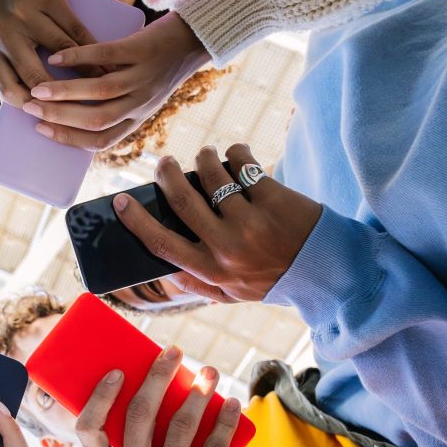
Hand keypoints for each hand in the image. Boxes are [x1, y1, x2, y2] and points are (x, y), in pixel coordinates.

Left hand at [0, 0, 98, 107]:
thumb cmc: (13, 12)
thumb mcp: (4, 39)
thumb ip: (16, 66)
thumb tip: (43, 105)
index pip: (9, 90)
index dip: (32, 107)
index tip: (54, 118)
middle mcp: (6, 35)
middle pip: (35, 77)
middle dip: (62, 97)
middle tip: (83, 109)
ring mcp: (28, 16)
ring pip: (62, 52)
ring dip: (85, 72)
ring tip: (103, 86)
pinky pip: (76, 30)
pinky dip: (92, 48)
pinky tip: (105, 61)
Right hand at [23, 12, 209, 150]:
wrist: (193, 37)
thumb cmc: (158, 65)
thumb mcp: (141, 95)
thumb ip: (114, 106)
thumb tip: (69, 112)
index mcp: (137, 117)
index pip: (101, 140)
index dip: (69, 139)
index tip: (41, 130)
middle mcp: (141, 103)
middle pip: (96, 120)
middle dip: (59, 118)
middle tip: (30, 109)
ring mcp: (143, 78)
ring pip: (99, 93)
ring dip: (64, 93)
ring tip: (38, 89)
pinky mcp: (142, 50)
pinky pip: (106, 56)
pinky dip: (78, 58)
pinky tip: (57, 57)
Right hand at [74, 348, 240, 446]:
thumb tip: (160, 390)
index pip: (88, 430)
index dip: (99, 397)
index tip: (118, 371)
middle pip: (141, 414)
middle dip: (158, 375)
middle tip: (174, 351)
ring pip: (182, 426)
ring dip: (198, 391)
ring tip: (210, 372)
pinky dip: (224, 421)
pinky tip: (232, 404)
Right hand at [114, 144, 321, 301]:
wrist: (327, 269)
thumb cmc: (271, 278)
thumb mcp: (231, 292)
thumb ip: (197, 283)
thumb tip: (162, 266)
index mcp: (212, 272)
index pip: (161, 244)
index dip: (136, 220)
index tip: (119, 201)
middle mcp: (227, 248)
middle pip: (181, 199)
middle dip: (166, 174)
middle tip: (164, 163)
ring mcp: (250, 222)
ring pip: (210, 175)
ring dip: (203, 158)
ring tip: (207, 157)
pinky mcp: (273, 199)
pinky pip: (242, 163)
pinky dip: (235, 153)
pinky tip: (238, 157)